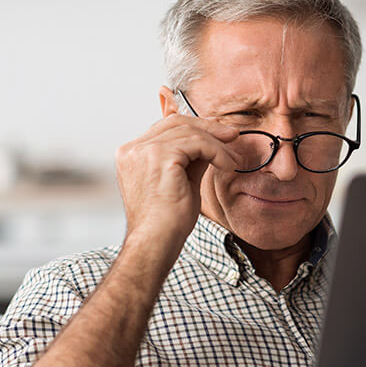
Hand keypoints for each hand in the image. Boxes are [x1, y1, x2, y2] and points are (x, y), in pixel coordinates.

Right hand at [115, 114, 239, 243]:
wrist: (156, 243)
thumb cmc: (167, 223)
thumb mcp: (182, 183)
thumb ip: (191, 160)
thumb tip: (211, 144)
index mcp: (131, 155)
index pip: (165, 128)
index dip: (195, 128)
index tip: (220, 135)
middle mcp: (132, 149)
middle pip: (176, 123)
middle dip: (208, 128)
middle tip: (232, 135)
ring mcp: (143, 151)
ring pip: (189, 132)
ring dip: (217, 144)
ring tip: (234, 159)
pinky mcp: (160, 157)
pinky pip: (197, 143)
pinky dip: (217, 152)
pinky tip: (227, 165)